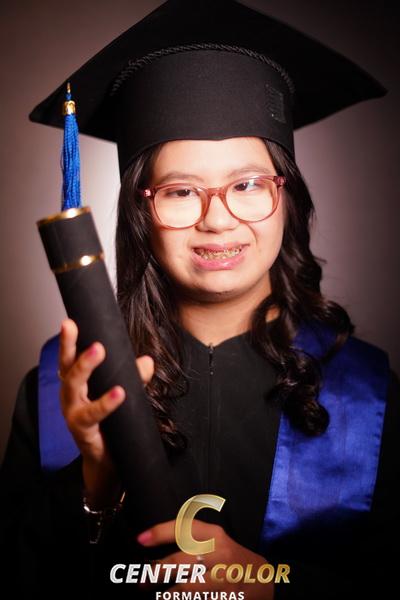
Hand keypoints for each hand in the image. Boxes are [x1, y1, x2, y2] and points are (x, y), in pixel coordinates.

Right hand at [58, 318, 153, 506]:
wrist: (108, 460)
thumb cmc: (110, 422)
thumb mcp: (123, 393)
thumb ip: (134, 376)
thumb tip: (148, 361)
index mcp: (76, 384)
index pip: (69, 358)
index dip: (68, 341)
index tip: (69, 322)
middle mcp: (70, 396)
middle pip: (67, 368)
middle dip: (73, 347)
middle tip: (86, 330)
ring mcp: (73, 413)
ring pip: (74, 387)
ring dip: (85, 367)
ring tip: (98, 351)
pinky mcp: (82, 431)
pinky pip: (92, 415)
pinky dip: (106, 402)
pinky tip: (119, 392)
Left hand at [137, 519, 274, 599]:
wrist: (264, 579)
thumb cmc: (232, 558)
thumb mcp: (217, 540)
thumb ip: (192, 539)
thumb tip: (155, 541)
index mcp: (215, 535)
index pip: (184, 527)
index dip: (160, 532)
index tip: (140, 539)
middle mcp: (219, 554)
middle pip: (181, 561)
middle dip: (157, 571)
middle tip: (142, 580)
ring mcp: (223, 578)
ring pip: (187, 587)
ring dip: (167, 593)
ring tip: (157, 595)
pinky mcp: (225, 597)